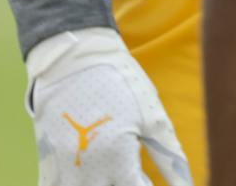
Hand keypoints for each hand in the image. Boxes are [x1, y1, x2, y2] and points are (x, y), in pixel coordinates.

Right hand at [26, 28, 193, 185]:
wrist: (72, 61)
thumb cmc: (120, 85)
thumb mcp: (152, 118)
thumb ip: (171, 157)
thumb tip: (188, 184)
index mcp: (119, 163)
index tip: (151, 181)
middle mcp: (89, 173)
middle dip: (123, 185)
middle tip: (132, 173)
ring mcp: (63, 170)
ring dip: (102, 184)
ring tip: (114, 174)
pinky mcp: (47, 163)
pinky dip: (73, 184)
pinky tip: (89, 175)